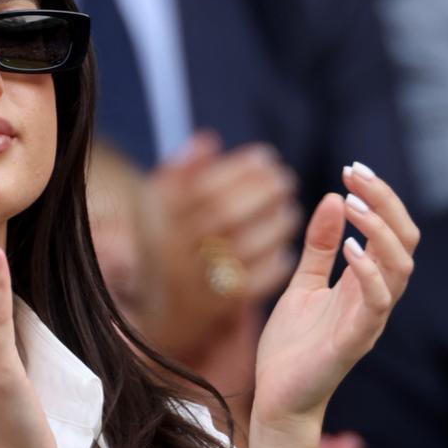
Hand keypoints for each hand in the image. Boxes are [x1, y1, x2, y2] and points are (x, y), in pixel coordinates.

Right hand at [135, 132, 301, 358]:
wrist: (160, 306)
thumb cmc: (168, 240)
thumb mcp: (161, 204)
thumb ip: (181, 172)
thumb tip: (207, 141)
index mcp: (157, 221)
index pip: (202, 189)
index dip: (240, 169)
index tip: (266, 157)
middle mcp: (171, 251)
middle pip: (224, 216)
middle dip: (263, 192)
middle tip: (285, 180)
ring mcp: (194, 281)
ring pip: (244, 248)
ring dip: (276, 224)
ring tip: (290, 210)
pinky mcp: (216, 306)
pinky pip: (254, 282)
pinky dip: (275, 262)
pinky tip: (284, 247)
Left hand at [253, 164, 419, 433]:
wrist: (276, 396)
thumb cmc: (292, 345)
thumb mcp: (301, 283)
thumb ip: (318, 247)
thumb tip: (334, 198)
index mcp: (364, 283)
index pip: (390, 232)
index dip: (379, 198)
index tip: (352, 170)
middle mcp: (374, 298)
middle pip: (404, 243)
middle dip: (385, 204)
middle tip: (355, 175)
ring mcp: (368, 320)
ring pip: (399, 269)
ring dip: (379, 232)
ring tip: (353, 206)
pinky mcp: (354, 341)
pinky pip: (377, 304)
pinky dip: (369, 273)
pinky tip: (351, 250)